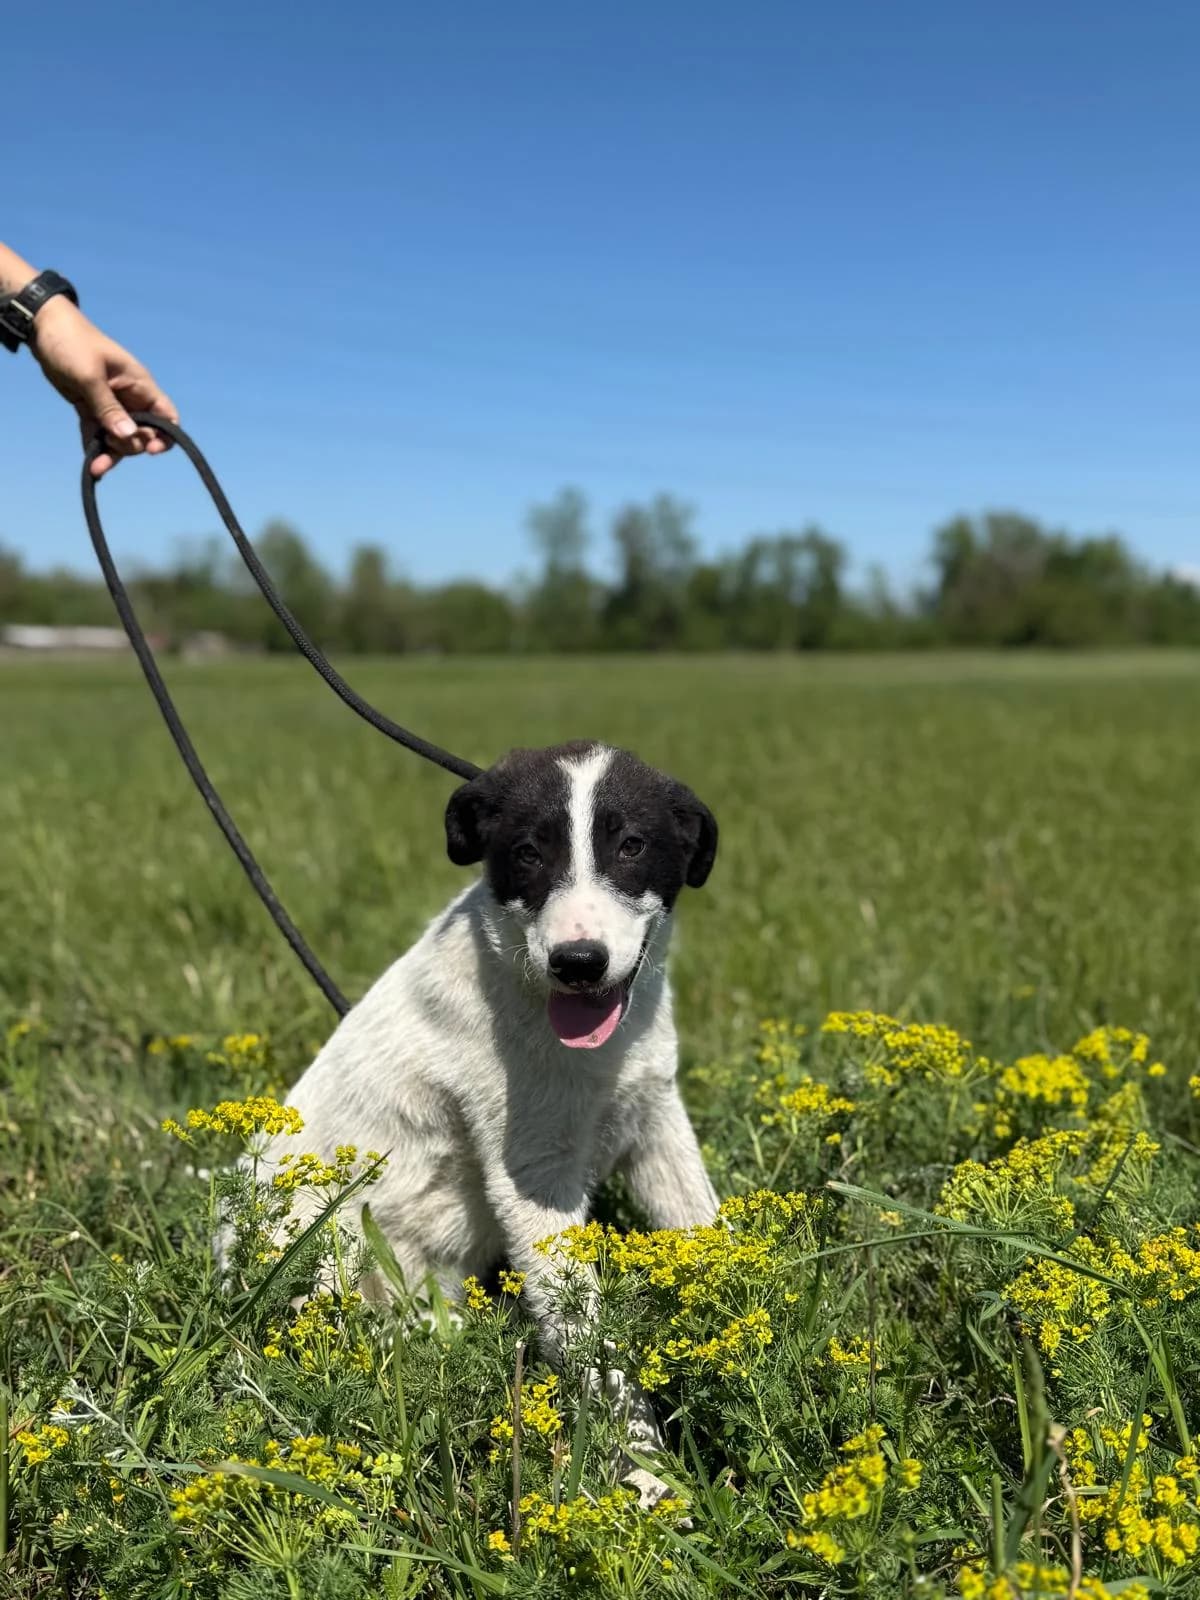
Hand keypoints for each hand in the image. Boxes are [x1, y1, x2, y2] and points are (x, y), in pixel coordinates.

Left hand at [30, 297, 177, 477]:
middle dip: (129, 445)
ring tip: (95, 466)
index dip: (165, 436)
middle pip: (142, 434)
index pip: (166, 416)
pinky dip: (95, 447)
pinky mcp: (91, 408)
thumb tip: (129, 437)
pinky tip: (89, 461)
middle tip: (109, 442)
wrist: (43, 328)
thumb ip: (109, 408)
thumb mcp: (90, 376)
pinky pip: (98, 434)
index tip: (151, 450)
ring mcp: (111, 404)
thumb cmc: (72, 343)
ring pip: (119, 438)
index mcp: (139, 386)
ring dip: (110, 454)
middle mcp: (130, 398)